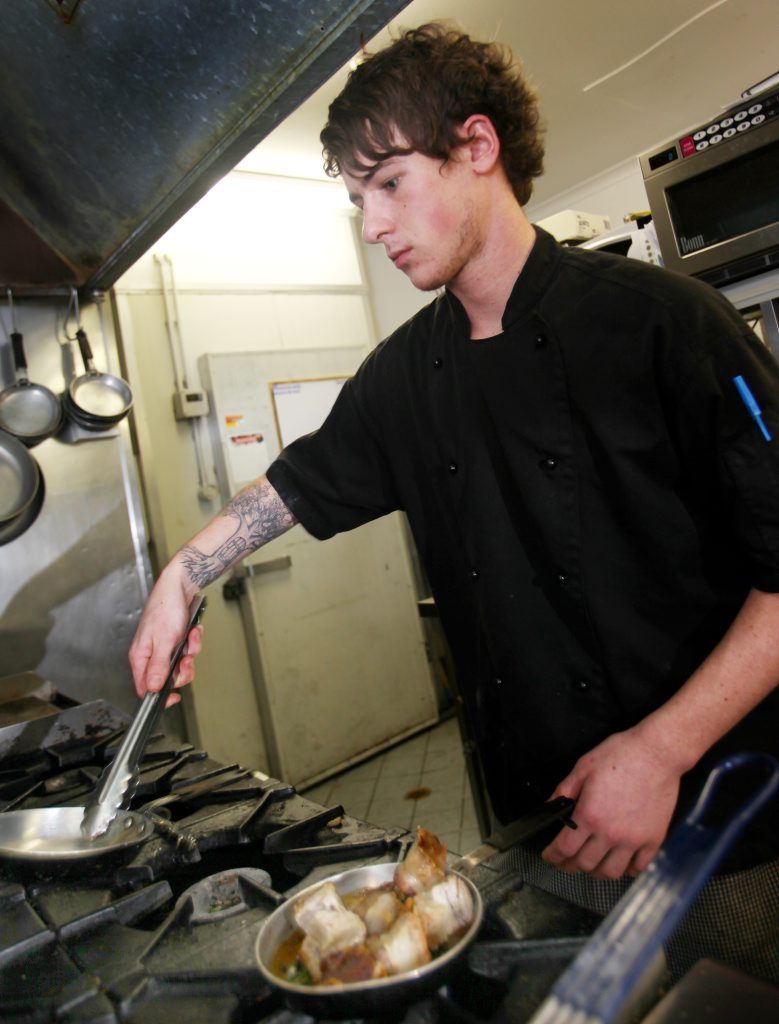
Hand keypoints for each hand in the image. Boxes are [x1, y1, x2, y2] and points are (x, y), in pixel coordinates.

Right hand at [128, 568, 202, 705]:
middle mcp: (150, 654)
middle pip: (166, 678)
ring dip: (190, 651)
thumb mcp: (164, 641)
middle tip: (187, 659)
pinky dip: (193, 641)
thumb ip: (159, 667)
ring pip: (180, 664)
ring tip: (190, 637)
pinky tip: (192, 630)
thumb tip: (152, 688)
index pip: (144, 687)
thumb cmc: (166, 608)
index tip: (174, 698)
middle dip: (182, 669)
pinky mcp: (174, 640)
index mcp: (140, 656)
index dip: (159, 696)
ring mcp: (163, 647)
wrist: (179, 585)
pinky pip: (187, 650)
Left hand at [541, 728, 682, 879]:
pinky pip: (638, 867)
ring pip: (611, 872)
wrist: (657, 753)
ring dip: (596, 872)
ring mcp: (634, 840)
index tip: (549, 856)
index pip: (565, 847)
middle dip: (569, 866)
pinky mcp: (653, 839)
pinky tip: (621, 864)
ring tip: (590, 865)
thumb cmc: (621, 755)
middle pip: (585, 864)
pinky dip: (627, 871)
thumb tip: (550, 806)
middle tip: (565, 862)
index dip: (553, 855)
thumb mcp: (583, 767)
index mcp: (590, 815)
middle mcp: (611, 833)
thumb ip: (564, 790)